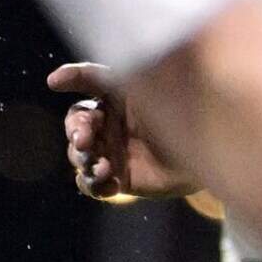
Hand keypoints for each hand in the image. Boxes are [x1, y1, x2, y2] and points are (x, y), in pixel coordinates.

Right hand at [48, 62, 194, 201]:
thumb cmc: (179, 103)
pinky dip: (93, 183)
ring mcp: (113, 154)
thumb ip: (96, 77)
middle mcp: (109, 129)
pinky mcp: (120, 180)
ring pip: (79, 158)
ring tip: (103, 165)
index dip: (74, 107)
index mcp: (111, 104)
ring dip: (84, 160)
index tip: (62, 94)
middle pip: (75, 132)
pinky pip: (92, 184)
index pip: (80, 108)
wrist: (210, 143)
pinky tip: (108, 181)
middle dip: (76, 135)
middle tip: (86, 140)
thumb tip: (51, 79)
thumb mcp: (137, 84)